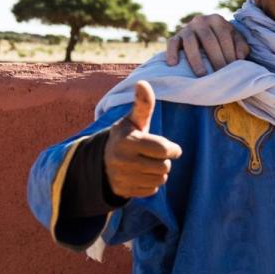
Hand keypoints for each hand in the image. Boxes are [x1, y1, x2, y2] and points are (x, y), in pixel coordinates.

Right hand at [104, 81, 182, 197]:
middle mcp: (123, 160)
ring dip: (159, 172)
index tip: (170, 147)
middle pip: (165, 167)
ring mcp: (123, 177)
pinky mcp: (125, 191)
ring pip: (160, 179)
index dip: (173, 149)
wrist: (102, 162)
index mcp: (127, 141)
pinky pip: (152, 190)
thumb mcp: (133, 121)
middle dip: (164, 161)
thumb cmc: (126, 137)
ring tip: (147, 164)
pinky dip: (151, 183)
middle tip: (154, 155)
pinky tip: (140, 175)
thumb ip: (143, 105)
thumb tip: (143, 83)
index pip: (165, 150)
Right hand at [166, 13, 248, 75]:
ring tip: (202, 74)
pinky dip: (171, 53)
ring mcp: (187, 28)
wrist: (207, 34)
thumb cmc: (224, 40)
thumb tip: (239, 57)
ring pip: (190, 42)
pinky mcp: (176, 36)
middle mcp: (201, 21)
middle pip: (208, 40)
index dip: (228, 53)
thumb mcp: (235, 39)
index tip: (232, 68)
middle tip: (220, 75)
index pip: (224, 36)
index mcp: (217, 20)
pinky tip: (173, 64)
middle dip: (215, 59)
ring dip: (196, 59)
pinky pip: (172, 43)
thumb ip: (241, 46)